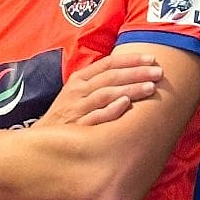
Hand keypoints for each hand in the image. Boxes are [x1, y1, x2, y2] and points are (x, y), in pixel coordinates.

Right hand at [34, 53, 162, 127]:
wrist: (42, 141)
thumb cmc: (65, 116)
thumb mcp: (76, 94)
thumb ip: (98, 84)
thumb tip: (129, 74)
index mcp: (79, 80)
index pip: (107, 64)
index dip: (130, 59)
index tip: (151, 58)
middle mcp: (78, 91)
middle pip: (110, 77)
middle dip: (136, 72)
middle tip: (158, 72)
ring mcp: (77, 109)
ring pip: (106, 94)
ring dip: (129, 89)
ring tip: (150, 87)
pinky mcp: (78, 127)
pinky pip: (96, 116)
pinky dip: (111, 109)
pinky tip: (126, 104)